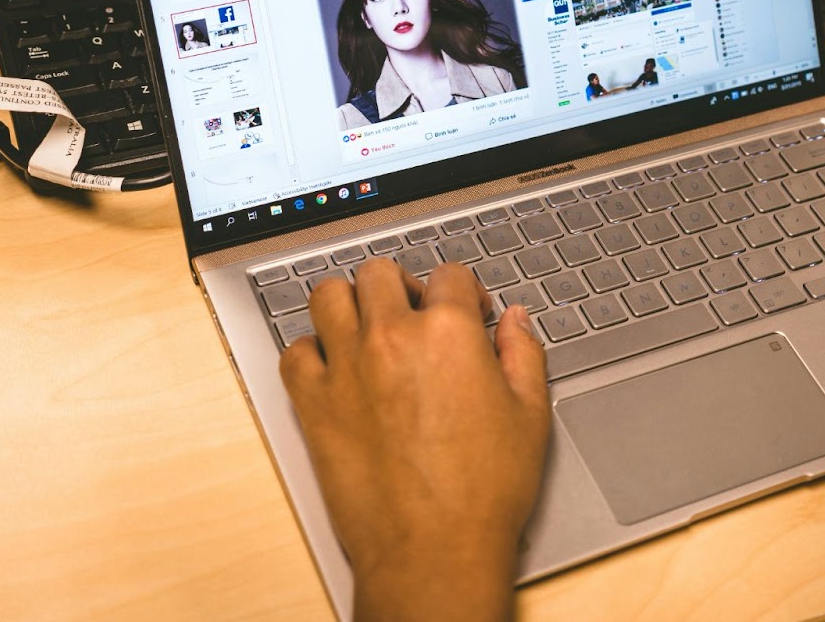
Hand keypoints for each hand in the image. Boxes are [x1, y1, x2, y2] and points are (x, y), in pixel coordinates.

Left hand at [280, 258, 550, 621]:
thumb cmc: (482, 493)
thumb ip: (523, 355)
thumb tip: (516, 322)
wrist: (432, 551)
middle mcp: (391, 339)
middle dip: (403, 285)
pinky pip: (295, 352)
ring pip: (328, 296)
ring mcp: (346, 369)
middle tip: (416, 312)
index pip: (450, 275)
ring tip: (368, 325)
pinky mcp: (313, 405)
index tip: (468, 311)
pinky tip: (335, 367)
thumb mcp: (530, 415)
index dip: (465, 290)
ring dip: (350, 302)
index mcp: (448, 333)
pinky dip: (311, 351)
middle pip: (381, 273)